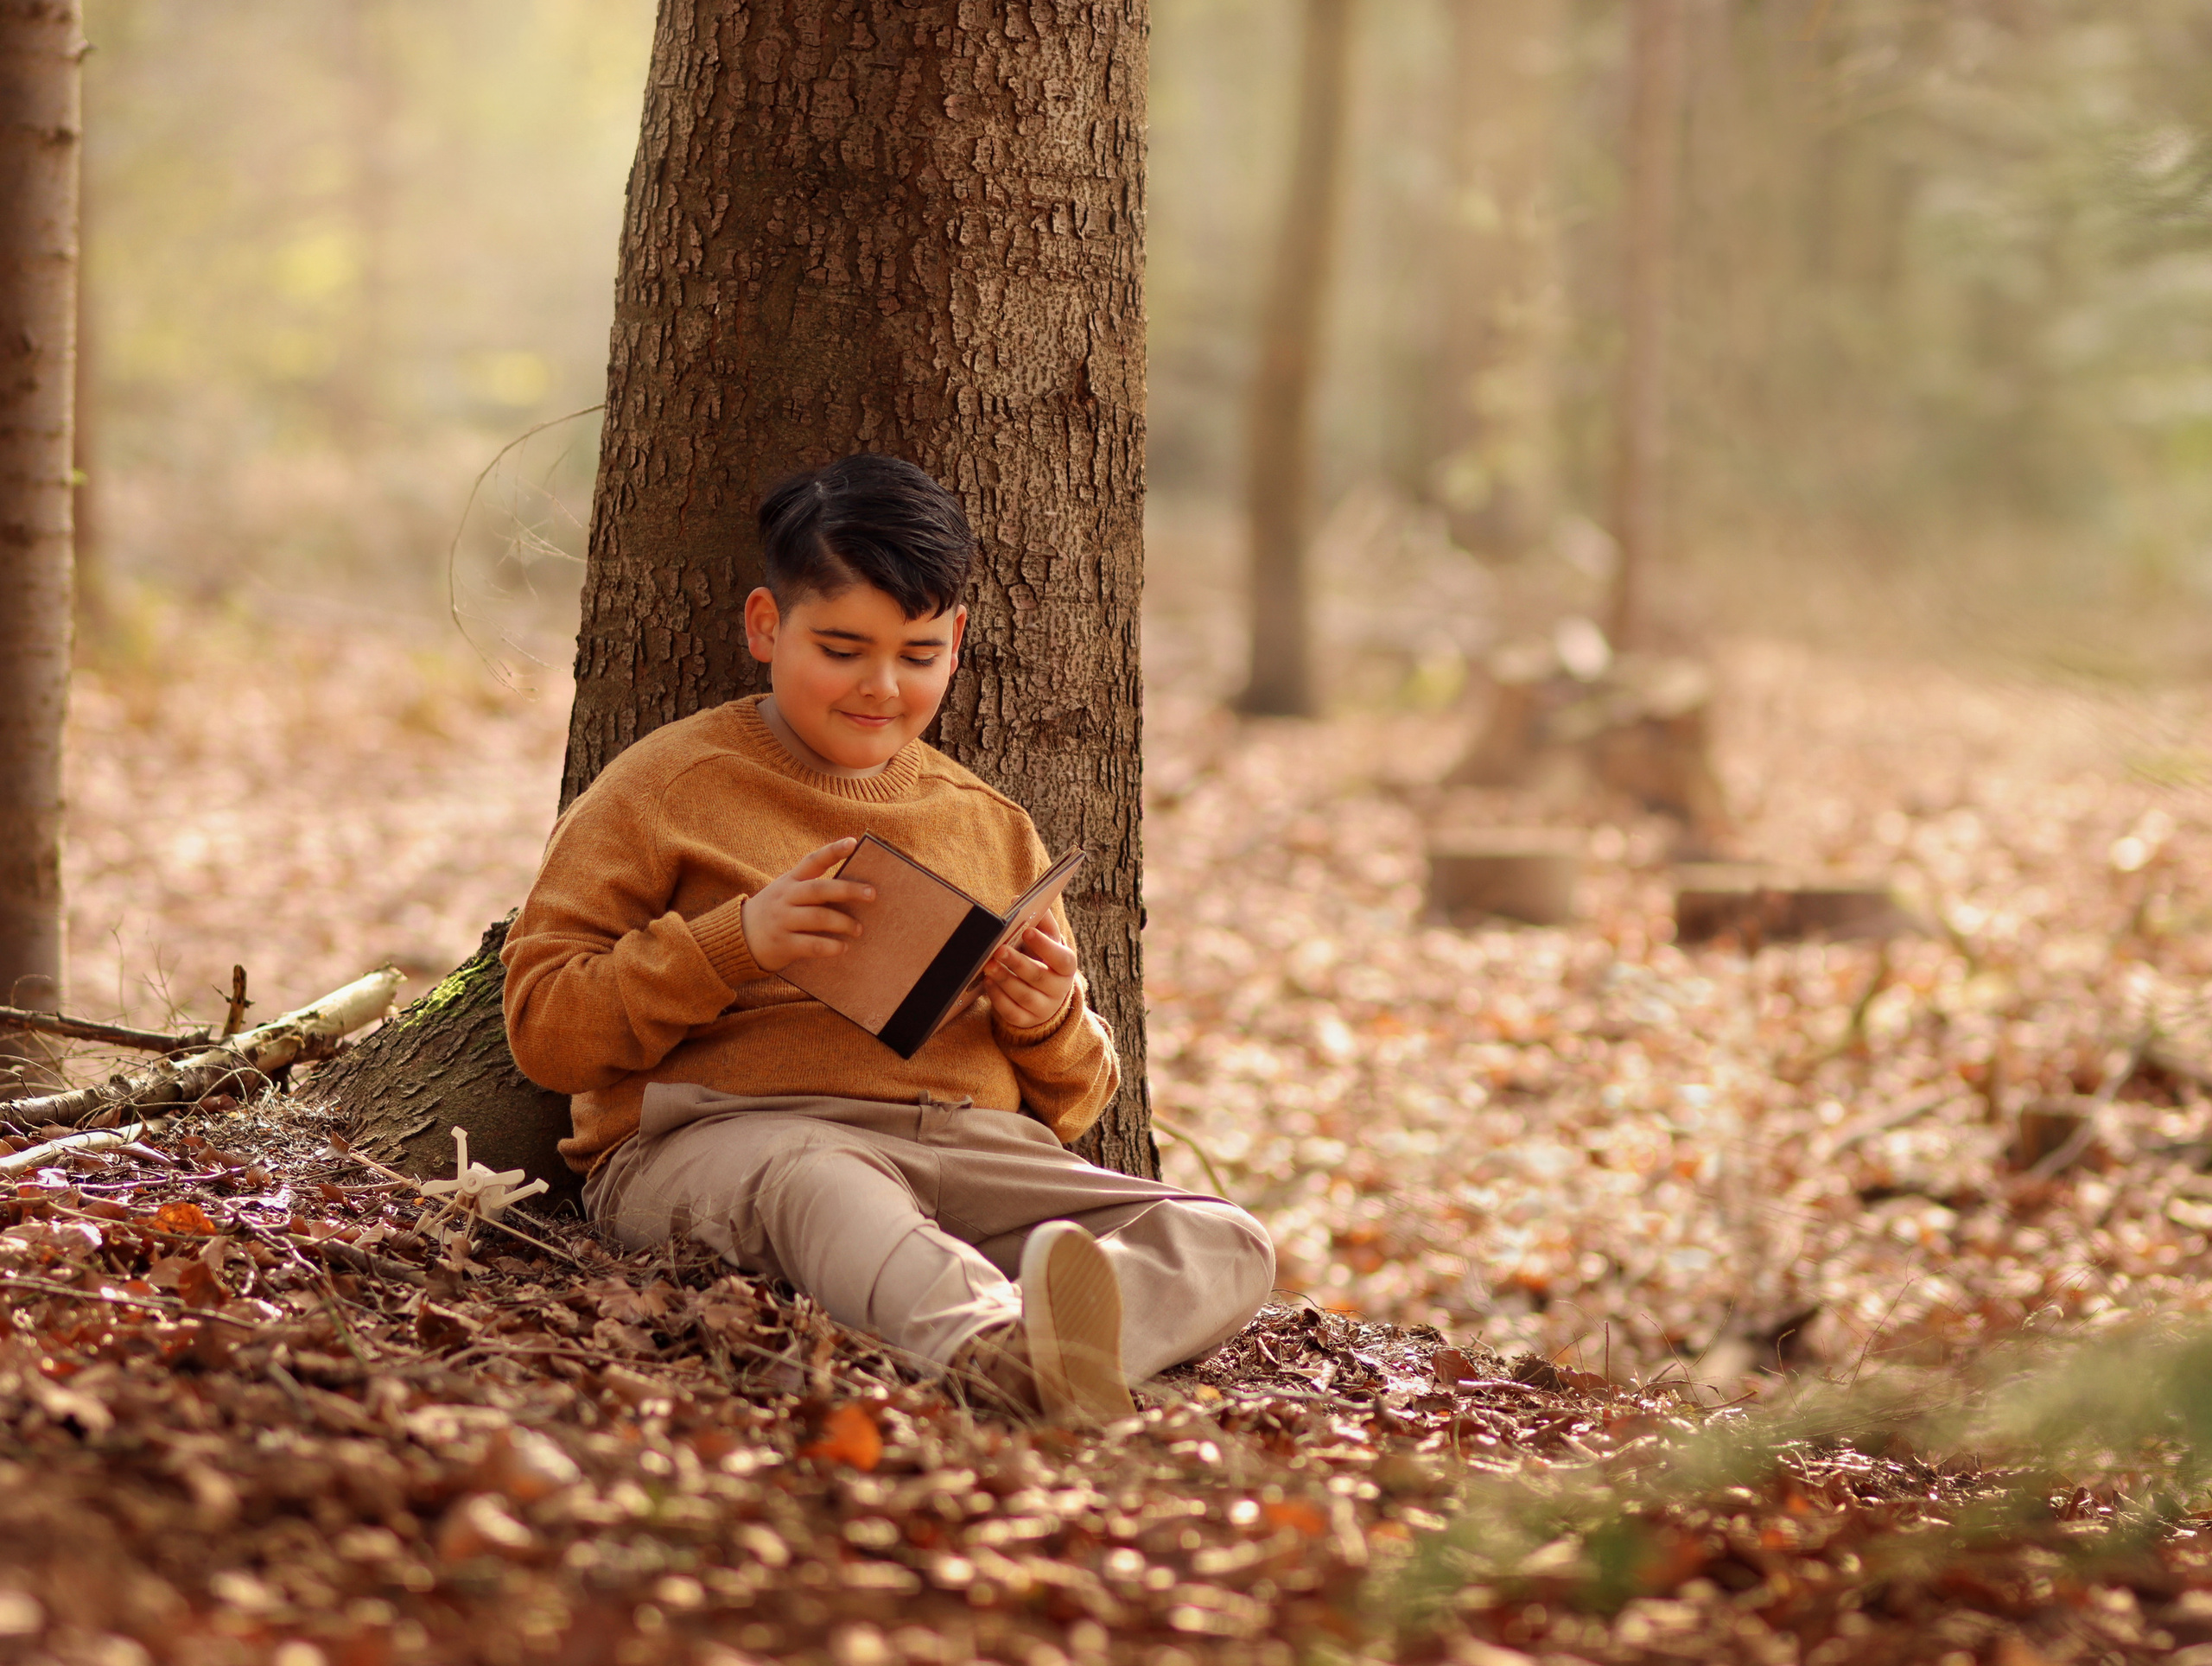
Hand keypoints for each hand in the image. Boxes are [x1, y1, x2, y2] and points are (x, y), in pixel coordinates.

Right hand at [741, 839, 874, 971]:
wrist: (738, 936)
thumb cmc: (776, 911)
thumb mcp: (786, 891)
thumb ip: (813, 887)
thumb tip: (855, 888)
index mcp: (790, 881)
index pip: (813, 860)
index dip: (833, 850)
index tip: (853, 843)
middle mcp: (786, 897)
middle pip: (819, 890)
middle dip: (848, 890)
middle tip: (872, 894)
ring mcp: (783, 920)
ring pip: (818, 917)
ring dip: (843, 923)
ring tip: (859, 929)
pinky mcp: (783, 944)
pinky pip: (810, 945)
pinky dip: (830, 946)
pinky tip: (843, 948)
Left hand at [984, 913, 1075, 1028]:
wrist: (1045, 996)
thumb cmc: (1043, 960)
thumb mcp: (1047, 942)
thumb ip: (1037, 920)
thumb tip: (1017, 899)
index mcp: (1066, 967)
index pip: (1061, 958)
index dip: (1045, 946)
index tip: (1028, 931)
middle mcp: (1059, 989)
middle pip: (1038, 976)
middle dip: (1017, 962)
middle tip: (999, 950)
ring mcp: (1043, 1008)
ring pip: (1023, 995)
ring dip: (1004, 979)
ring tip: (988, 965)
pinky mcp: (1027, 1020)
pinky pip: (1012, 1012)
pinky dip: (999, 998)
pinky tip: (989, 983)